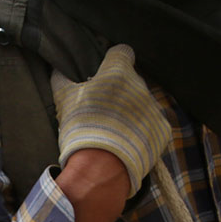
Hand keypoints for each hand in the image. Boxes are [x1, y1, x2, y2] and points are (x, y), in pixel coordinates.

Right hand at [49, 45, 172, 196]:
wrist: (100, 168)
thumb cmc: (80, 128)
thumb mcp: (63, 100)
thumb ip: (61, 79)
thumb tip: (56, 69)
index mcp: (118, 73)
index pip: (122, 52)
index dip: (113, 60)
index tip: (106, 72)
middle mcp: (141, 86)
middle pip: (132, 82)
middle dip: (120, 91)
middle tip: (103, 110)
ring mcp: (154, 109)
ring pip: (143, 104)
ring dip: (132, 112)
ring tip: (115, 130)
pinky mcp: (163, 130)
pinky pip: (153, 125)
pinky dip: (143, 132)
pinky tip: (128, 142)